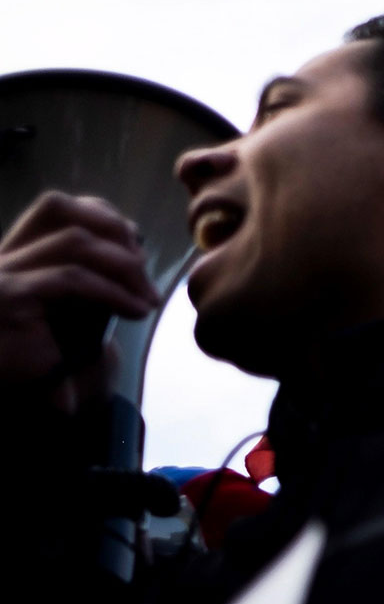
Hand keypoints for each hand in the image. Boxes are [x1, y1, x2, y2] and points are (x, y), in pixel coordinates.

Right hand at [0, 192, 160, 408]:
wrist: (23, 396)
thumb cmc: (53, 351)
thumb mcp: (81, 302)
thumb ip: (98, 271)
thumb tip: (135, 242)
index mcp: (17, 252)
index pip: (56, 207)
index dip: (102, 216)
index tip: (137, 246)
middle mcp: (4, 255)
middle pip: (60, 208)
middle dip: (114, 233)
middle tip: (145, 272)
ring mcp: (4, 273)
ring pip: (74, 242)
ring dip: (124, 266)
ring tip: (148, 298)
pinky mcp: (11, 298)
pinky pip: (71, 279)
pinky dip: (113, 291)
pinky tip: (137, 311)